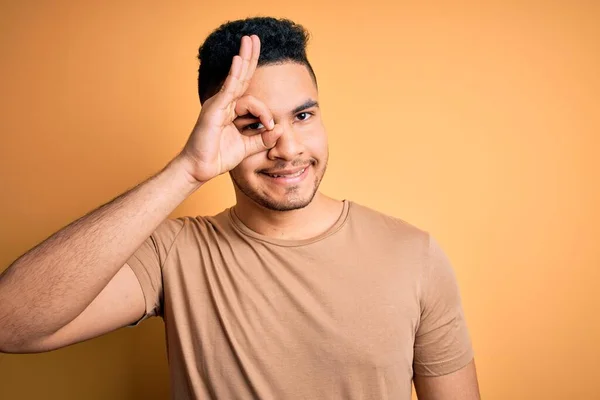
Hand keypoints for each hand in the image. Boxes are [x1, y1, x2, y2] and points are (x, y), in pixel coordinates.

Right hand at [178, 35, 281, 183]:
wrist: (201, 168)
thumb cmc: (219, 157)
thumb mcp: (249, 147)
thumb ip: (264, 138)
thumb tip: (279, 128)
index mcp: (231, 110)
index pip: (249, 94)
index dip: (263, 103)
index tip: (270, 126)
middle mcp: (224, 103)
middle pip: (240, 76)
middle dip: (249, 57)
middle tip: (254, 38)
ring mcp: (218, 104)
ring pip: (238, 82)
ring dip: (245, 60)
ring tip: (250, 41)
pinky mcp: (214, 109)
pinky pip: (228, 89)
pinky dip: (234, 74)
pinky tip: (239, 60)